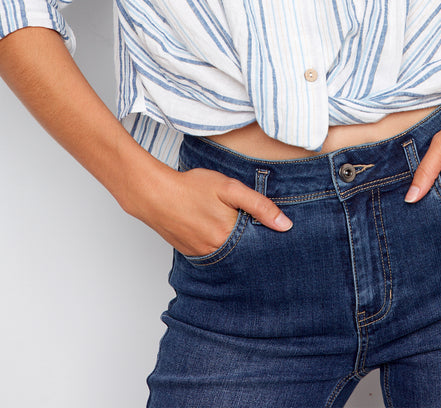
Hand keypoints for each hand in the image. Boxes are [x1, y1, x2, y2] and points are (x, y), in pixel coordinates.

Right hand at [124, 163, 292, 255]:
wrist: (154, 195)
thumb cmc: (192, 187)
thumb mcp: (229, 188)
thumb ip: (259, 205)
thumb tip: (285, 225)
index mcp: (229, 237)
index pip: (258, 244)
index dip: (267, 236)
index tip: (275, 235)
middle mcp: (217, 252)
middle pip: (244, 251)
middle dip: (251, 242)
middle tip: (250, 227)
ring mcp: (202, 255)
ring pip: (228, 253)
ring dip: (234, 244)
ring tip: (230, 225)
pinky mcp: (191, 253)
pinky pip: (212, 254)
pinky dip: (218, 244)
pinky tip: (215, 229)